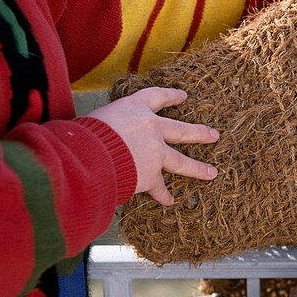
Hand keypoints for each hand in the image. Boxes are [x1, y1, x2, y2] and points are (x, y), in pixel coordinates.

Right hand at [86, 87, 218, 205]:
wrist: (88, 155)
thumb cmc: (82, 133)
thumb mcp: (95, 118)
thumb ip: (108, 125)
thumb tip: (101, 135)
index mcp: (134, 108)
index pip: (156, 97)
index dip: (171, 96)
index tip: (184, 96)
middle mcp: (151, 128)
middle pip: (182, 130)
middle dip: (199, 133)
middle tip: (214, 135)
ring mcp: (155, 153)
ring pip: (181, 161)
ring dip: (198, 168)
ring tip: (212, 172)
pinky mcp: (151, 175)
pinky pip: (159, 188)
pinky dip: (162, 195)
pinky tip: (169, 200)